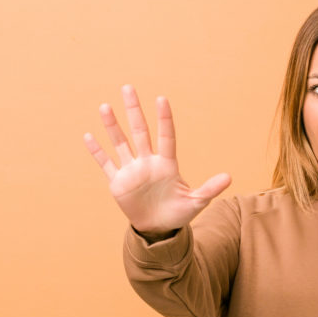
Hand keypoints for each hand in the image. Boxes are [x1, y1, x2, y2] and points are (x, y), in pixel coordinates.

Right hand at [83, 84, 230, 234]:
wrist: (159, 228)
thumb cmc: (178, 213)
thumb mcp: (196, 202)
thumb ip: (210, 189)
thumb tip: (229, 177)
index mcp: (167, 164)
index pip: (166, 136)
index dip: (164, 119)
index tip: (161, 99)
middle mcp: (148, 162)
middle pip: (140, 131)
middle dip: (134, 111)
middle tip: (128, 88)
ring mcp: (132, 170)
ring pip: (121, 143)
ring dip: (112, 126)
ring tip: (104, 106)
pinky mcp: (118, 182)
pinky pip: (106, 164)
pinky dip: (97, 152)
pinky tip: (88, 136)